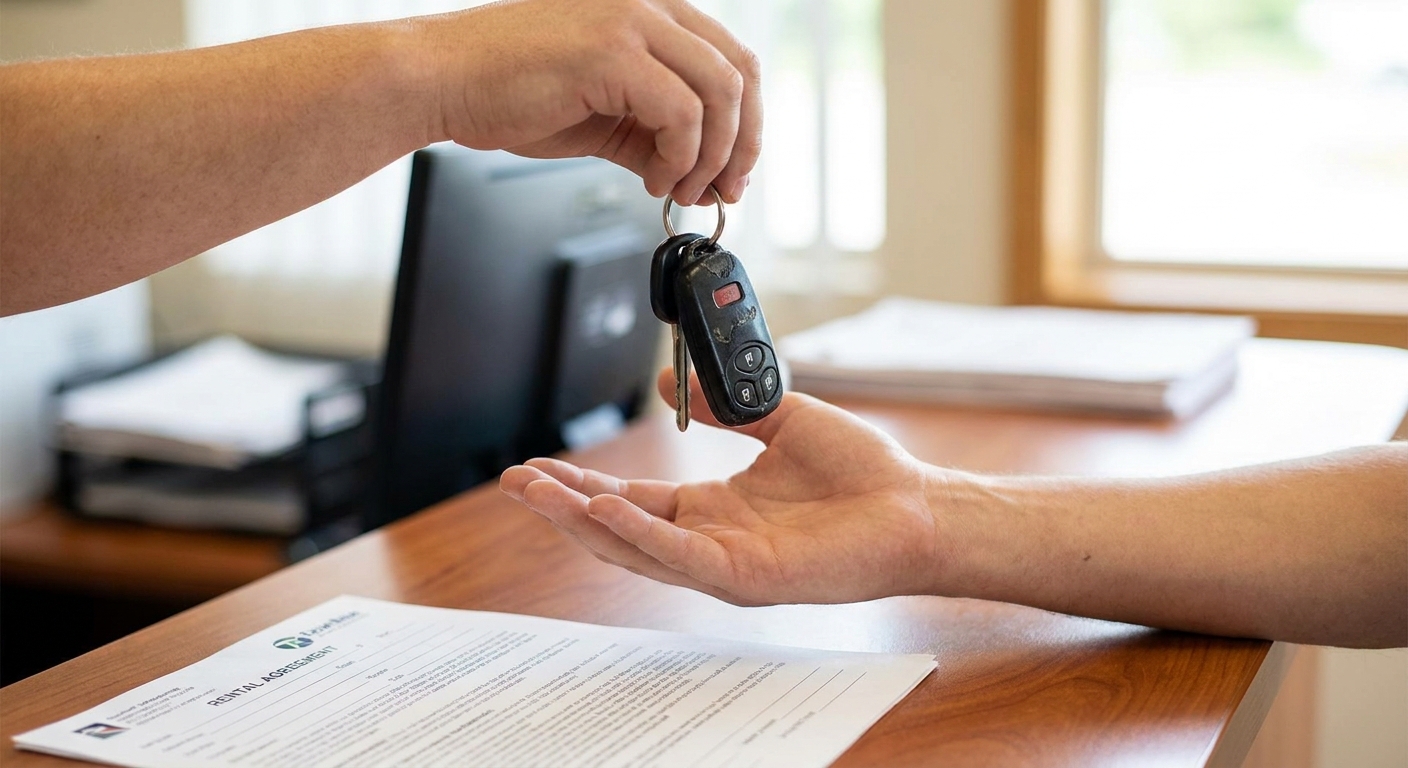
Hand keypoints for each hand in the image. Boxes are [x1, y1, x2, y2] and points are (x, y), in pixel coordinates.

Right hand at [422, 0, 759, 205]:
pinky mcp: (611, 52)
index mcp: (649, 10)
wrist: (441, 80)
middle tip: (722, 189)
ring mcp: (631, 21)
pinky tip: (653, 179)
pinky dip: (679, 158)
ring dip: (710, 158)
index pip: (732, 59)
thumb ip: (654, 136)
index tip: (735, 172)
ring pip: (719, 93)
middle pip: (739, 73)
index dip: (746, 123)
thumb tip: (701, 177)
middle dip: (741, 143)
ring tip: (678, 189)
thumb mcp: (602, 116)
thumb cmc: (506, 89)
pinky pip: (681, 113)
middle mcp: (647, 4)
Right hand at [500, 371, 953, 604]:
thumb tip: (667, 384)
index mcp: (715, 510)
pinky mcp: (749, 578)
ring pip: (637, 547)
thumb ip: (720, 403)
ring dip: (584, 520)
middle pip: (619, 527)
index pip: (633, 500)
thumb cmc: (862, 473)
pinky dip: (641, 535)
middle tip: (513, 480)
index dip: (584, 483)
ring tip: (537, 492)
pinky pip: (682, 557)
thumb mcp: (780, 418)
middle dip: (563, 506)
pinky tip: (607, 510)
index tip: (540, 463)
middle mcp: (712, 541)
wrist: (918, 506)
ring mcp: (726, 565)